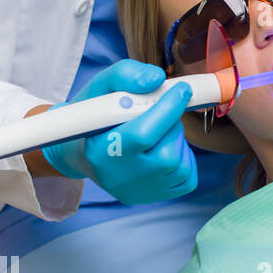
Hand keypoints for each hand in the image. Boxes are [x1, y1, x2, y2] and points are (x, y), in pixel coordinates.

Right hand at [40, 60, 197, 204]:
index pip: (143, 134)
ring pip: (181, 164)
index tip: (182, 90)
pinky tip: (161, 149)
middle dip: (171, 125)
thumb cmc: (96, 117)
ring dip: (176, 141)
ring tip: (156, 133)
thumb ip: (126, 75)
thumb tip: (157, 79)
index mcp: (100, 151)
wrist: (85, 151)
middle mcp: (119, 177)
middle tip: (158, 113)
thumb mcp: (101, 87)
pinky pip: (187, 177)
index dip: (168, 110)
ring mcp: (138, 191)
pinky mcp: (154, 197)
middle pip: (168, 152)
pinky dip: (182, 158)